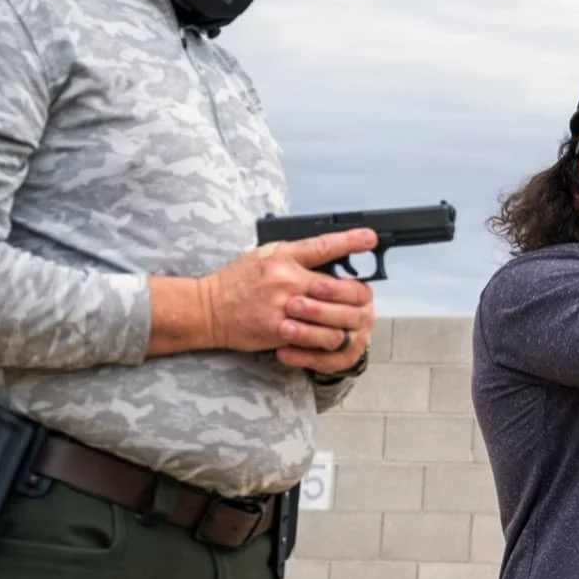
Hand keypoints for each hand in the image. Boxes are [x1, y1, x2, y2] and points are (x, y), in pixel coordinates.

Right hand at [199, 229, 377, 374]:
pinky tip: (332, 337)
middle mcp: (286, 279)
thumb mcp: (266, 255)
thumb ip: (297, 255)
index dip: (350, 241)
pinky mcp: (278, 330)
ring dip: (347, 322)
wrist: (207, 308)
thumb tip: (330, 253)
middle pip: (338, 288)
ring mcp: (283, 306)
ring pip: (333, 318)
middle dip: (358, 296)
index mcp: (284, 256)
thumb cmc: (237, 281)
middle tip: (366, 299)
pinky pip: (314, 338)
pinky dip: (326, 339)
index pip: (323, 246)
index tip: (371, 238)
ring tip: (352, 322)